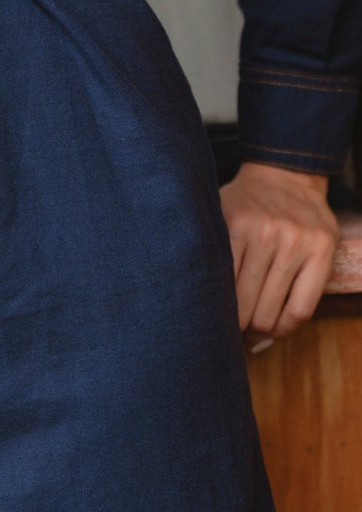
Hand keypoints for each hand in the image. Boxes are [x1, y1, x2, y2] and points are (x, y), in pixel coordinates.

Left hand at [219, 161, 338, 348]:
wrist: (286, 175)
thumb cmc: (246, 203)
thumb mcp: (218, 213)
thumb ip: (208, 247)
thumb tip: (189, 295)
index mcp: (236, 223)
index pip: (221, 286)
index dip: (214, 314)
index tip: (208, 326)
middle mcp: (266, 233)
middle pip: (246, 304)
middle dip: (235, 327)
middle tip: (227, 336)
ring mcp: (297, 243)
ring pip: (273, 311)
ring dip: (259, 332)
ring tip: (249, 336)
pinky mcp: (322, 252)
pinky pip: (302, 308)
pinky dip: (285, 327)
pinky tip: (274, 329)